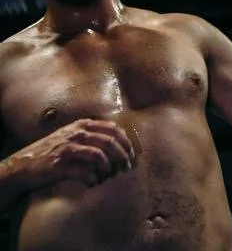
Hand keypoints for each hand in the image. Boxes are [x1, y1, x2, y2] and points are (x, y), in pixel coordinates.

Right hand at [11, 118, 136, 191]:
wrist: (24, 165)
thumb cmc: (51, 152)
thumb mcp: (71, 136)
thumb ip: (89, 135)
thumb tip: (116, 143)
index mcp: (82, 125)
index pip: (112, 128)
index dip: (125, 141)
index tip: (131, 153)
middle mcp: (77, 133)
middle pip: (109, 142)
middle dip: (122, 155)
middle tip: (126, 167)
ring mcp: (68, 148)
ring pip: (99, 155)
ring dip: (108, 168)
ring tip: (108, 176)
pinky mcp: (60, 165)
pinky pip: (84, 172)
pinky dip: (93, 178)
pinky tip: (93, 183)